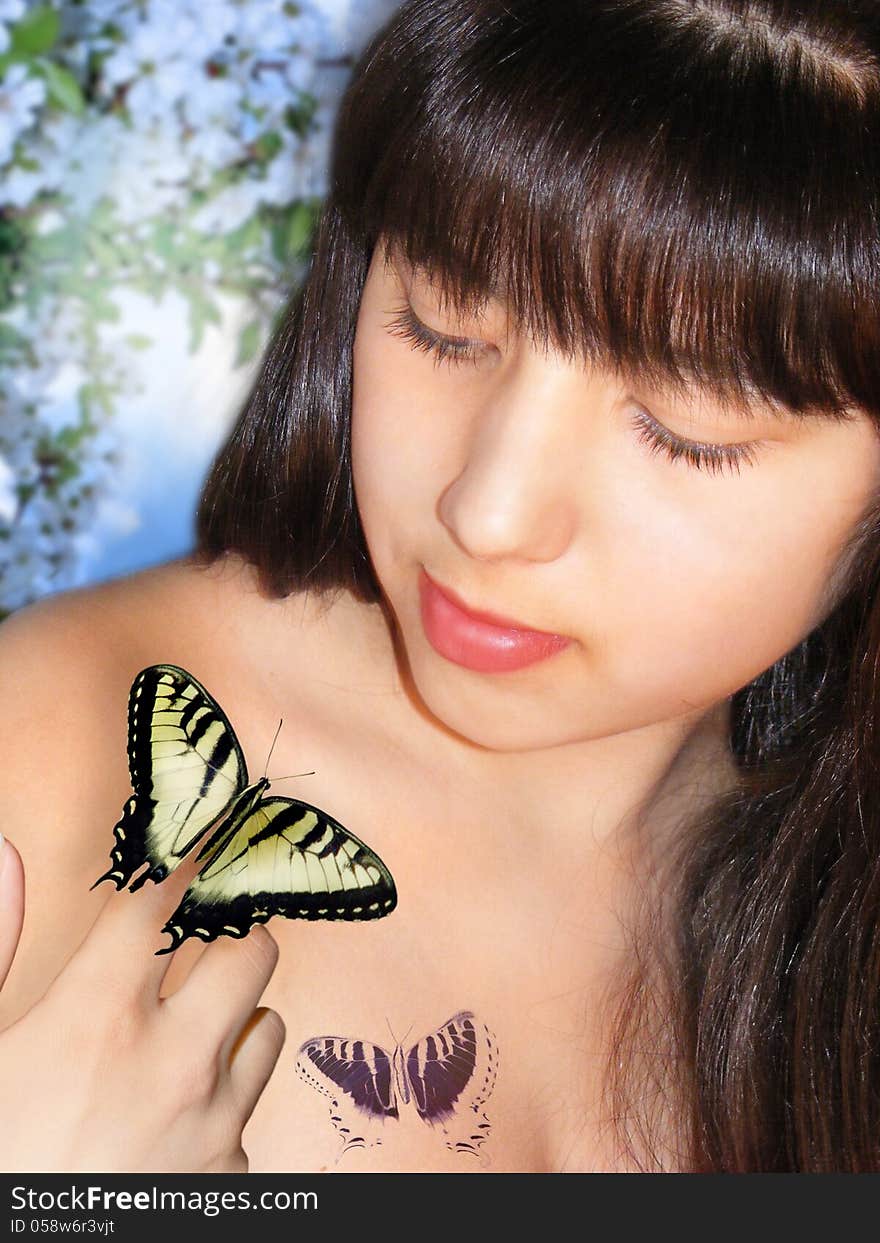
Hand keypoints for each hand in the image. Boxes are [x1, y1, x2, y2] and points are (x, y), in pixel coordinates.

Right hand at [0, 834, 284, 1172]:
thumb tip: (9, 856)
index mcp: (99, 1020)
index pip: (163, 902)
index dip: (180, 867)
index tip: (197, 848)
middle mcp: (173, 1062)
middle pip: (251, 950)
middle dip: (230, 936)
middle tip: (205, 941)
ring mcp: (214, 1124)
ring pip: (268, 1025)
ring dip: (236, 1019)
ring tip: (189, 1032)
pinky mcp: (233, 1177)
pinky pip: (251, 1111)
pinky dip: (224, 1102)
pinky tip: (178, 1117)